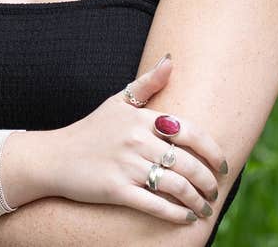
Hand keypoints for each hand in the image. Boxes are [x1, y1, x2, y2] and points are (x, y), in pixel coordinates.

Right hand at [42, 56, 227, 223]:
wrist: (54, 157)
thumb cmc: (90, 129)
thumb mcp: (118, 102)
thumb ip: (147, 83)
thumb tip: (171, 59)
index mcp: (141, 119)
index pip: (190, 132)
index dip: (212, 150)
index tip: (223, 164)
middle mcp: (137, 140)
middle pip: (187, 163)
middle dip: (208, 181)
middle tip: (215, 190)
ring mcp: (126, 166)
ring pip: (176, 186)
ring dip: (196, 200)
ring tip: (204, 207)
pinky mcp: (116, 190)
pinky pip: (154, 204)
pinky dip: (175, 214)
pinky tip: (186, 218)